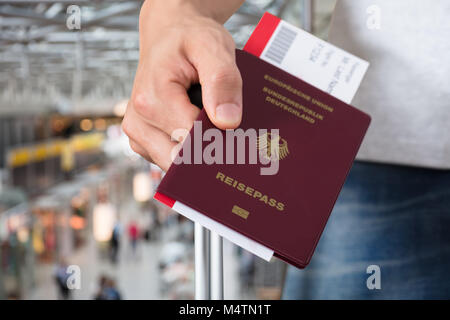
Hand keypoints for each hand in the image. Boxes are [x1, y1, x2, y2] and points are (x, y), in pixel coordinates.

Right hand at [122, 0, 243, 170]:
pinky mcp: (144, 141)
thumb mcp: (212, 47)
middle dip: (208, 151)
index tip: (240, 137)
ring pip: (177, 165)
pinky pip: (171, 160)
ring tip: (211, 123)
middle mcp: (138, 122)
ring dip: (199, 151)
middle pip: (182, 159)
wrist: (169, 35)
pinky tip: (200, 129)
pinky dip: (189, 151)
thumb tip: (227, 122)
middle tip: (230, 132)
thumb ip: (222, 82)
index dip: (220, 141)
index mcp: (150, 100)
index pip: (192, 141)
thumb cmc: (190, 39)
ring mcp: (138, 134)